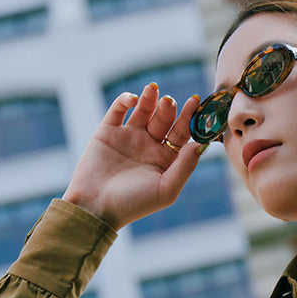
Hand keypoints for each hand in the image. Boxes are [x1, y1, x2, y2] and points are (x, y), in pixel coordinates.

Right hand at [62, 83, 203, 229]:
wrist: (95, 207)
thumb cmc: (133, 204)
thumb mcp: (166, 189)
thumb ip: (185, 166)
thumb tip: (201, 144)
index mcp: (165, 159)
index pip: (181, 133)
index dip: (189, 118)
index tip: (195, 102)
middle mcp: (149, 146)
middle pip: (164, 119)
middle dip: (168, 108)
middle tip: (169, 102)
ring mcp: (128, 137)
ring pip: (143, 110)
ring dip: (150, 99)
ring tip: (152, 90)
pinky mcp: (107, 132)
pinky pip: (118, 110)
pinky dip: (125, 100)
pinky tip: (133, 99)